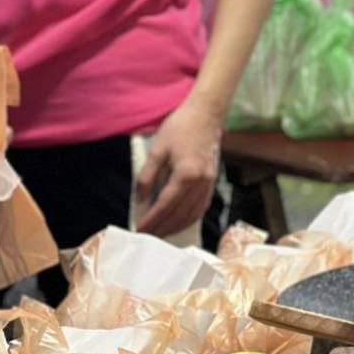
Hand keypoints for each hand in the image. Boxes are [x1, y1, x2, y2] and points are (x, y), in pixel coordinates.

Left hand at [136, 97, 221, 238]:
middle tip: (147, 238)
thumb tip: (141, 199)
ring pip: (193, 215)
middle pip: (180, 215)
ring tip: (161, 234)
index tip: (140, 230)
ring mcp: (209, 183)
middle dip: (163, 229)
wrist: (206, 114)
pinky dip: (190, 219)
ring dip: (176, 227)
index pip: (165, 206)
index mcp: (186, 174)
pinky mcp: (213, 181)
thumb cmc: (181, 127)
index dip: (152, 221)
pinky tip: (180, 222)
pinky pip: (202, 207)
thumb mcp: (158, 149)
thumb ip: (148, 175)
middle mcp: (200, 183)